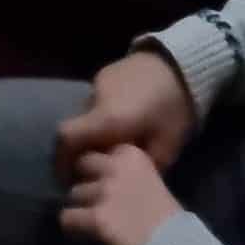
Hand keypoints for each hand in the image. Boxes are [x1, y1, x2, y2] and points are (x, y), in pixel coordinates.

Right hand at [55, 49, 198, 177]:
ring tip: (112, 142)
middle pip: (74, 129)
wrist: (184, 63)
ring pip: (85, 115)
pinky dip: (100, 116)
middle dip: (78, 150)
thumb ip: (141, 167)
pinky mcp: (106, 74)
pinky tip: (122, 120)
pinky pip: (95, 101)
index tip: (67, 178)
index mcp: (107, 120)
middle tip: (94, 165)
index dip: (61, 160)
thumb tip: (128, 181)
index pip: (66, 138)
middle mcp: (95, 101)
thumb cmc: (174, 109)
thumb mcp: (165, 147)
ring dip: (92, 132)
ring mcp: (98, 84)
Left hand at [59, 144, 178, 244]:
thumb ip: (128, 177)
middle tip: (93, 202)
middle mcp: (115, 167)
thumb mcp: (151, 185)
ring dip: (81, 208)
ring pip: (73, 194)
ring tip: (95, 225)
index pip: (99, 152)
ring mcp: (104, 191)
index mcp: (132, 154)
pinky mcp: (95, 217)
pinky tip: (86, 236)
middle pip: (81, 165)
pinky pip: (67, 219)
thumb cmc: (168, 223)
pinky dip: (73, 228)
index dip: (99, 170)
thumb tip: (102, 181)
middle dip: (85, 182)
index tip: (106, 184)